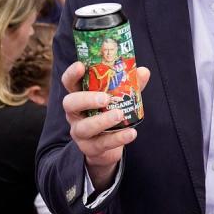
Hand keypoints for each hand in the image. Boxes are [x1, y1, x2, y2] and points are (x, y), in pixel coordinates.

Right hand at [60, 60, 150, 189]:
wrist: (107, 147)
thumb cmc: (110, 114)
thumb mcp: (119, 98)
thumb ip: (130, 85)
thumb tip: (144, 71)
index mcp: (79, 96)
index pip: (69, 82)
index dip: (72, 74)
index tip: (81, 66)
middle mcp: (75, 113)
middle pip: (70, 103)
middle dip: (86, 99)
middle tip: (105, 98)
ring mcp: (79, 132)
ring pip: (85, 127)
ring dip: (102, 120)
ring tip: (119, 115)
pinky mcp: (90, 148)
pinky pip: (102, 143)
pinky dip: (118, 138)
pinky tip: (131, 133)